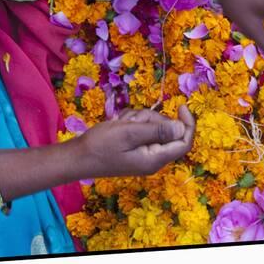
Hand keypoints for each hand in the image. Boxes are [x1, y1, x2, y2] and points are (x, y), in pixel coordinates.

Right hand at [74, 106, 194, 177]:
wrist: (77, 157)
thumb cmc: (101, 145)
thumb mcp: (129, 133)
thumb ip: (157, 130)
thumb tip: (181, 127)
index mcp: (155, 158)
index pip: (184, 142)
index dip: (187, 123)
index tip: (181, 105)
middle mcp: (153, 158)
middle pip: (166, 130)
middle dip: (152, 118)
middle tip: (132, 120)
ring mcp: (143, 153)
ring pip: (153, 126)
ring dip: (138, 119)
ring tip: (121, 123)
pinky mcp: (134, 148)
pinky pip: (141, 129)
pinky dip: (131, 123)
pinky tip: (118, 125)